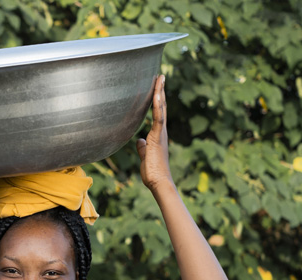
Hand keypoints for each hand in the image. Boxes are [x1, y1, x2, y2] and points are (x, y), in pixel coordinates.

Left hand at [135, 75, 172, 190]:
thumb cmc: (153, 172)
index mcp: (157, 134)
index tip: (157, 86)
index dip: (157, 99)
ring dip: (160, 93)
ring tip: (160, 78)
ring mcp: (160, 133)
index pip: (158, 112)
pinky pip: (158, 118)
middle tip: (160, 76)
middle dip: (160, 90)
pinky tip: (157, 94)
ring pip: (161, 108)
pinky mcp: (157, 137)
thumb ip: (142, 147)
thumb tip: (139, 141)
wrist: (158, 182)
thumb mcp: (145, 156)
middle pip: (161, 106)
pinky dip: (158, 106)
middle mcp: (161, 131)